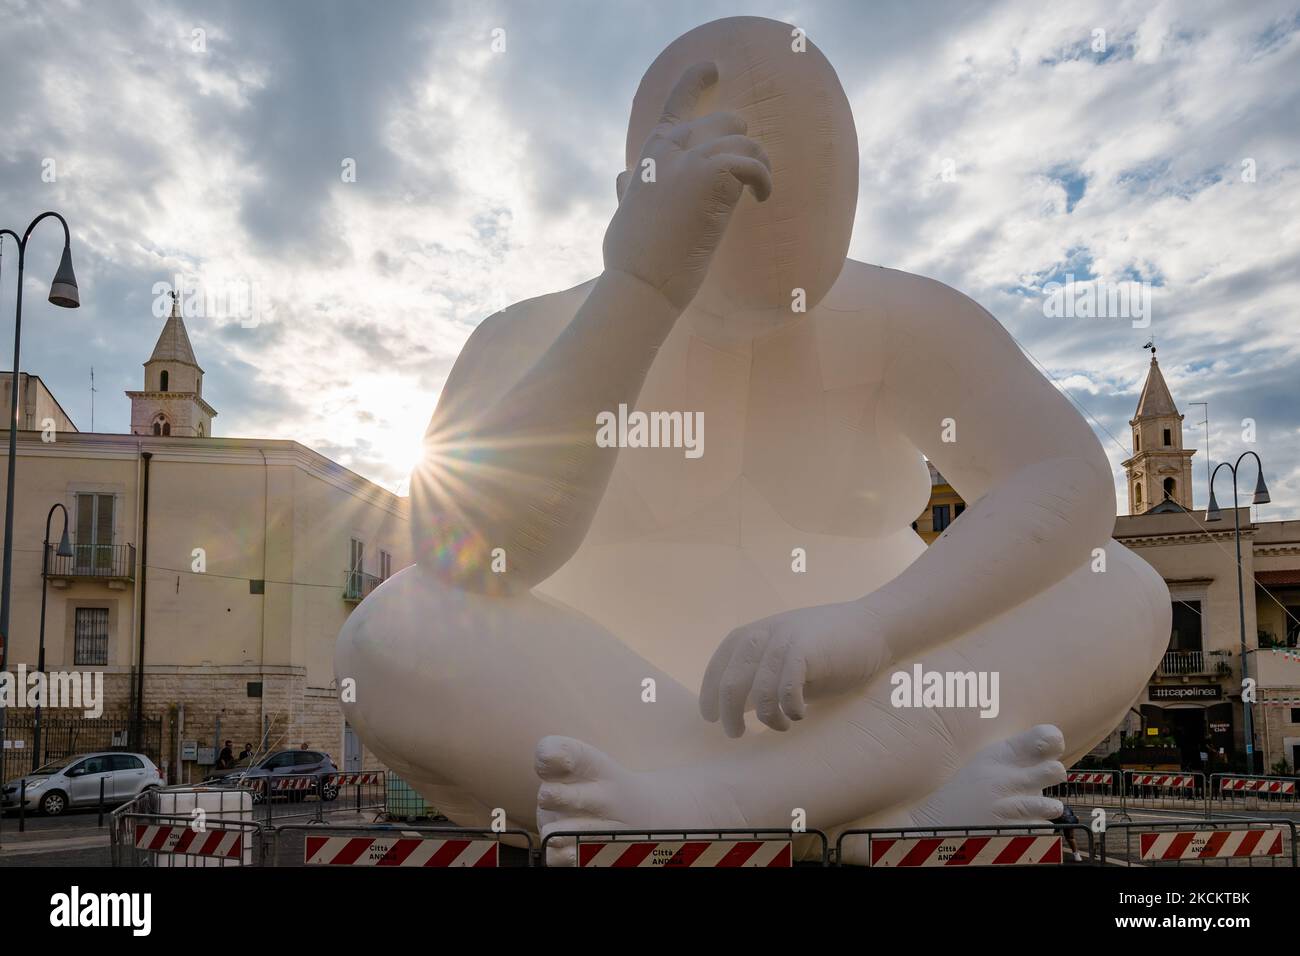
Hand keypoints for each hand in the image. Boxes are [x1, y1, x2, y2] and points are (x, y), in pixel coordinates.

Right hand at [603, 61, 771, 310]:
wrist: (639, 283)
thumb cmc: (632, 258)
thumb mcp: (625, 212)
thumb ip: (629, 188)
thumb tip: (623, 177)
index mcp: (650, 154)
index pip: (674, 106)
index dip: (694, 82)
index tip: (712, 68)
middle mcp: (669, 147)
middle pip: (725, 122)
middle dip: (742, 147)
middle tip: (745, 181)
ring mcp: (690, 158)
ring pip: (745, 141)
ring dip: (757, 166)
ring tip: (755, 194)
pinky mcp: (710, 174)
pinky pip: (753, 163)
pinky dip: (764, 180)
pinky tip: (761, 199)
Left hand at [700, 600, 887, 737]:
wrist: (873, 626)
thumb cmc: (827, 652)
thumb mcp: (785, 663)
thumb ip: (760, 679)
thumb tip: (734, 710)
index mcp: (752, 636)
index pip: (717, 667)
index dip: (710, 695)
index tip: (711, 718)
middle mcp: (762, 635)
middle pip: (730, 682)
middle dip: (729, 714)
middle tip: (736, 735)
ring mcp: (783, 640)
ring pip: (759, 691)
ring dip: (768, 717)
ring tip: (782, 726)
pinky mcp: (805, 650)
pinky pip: (786, 688)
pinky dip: (789, 708)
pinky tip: (800, 715)